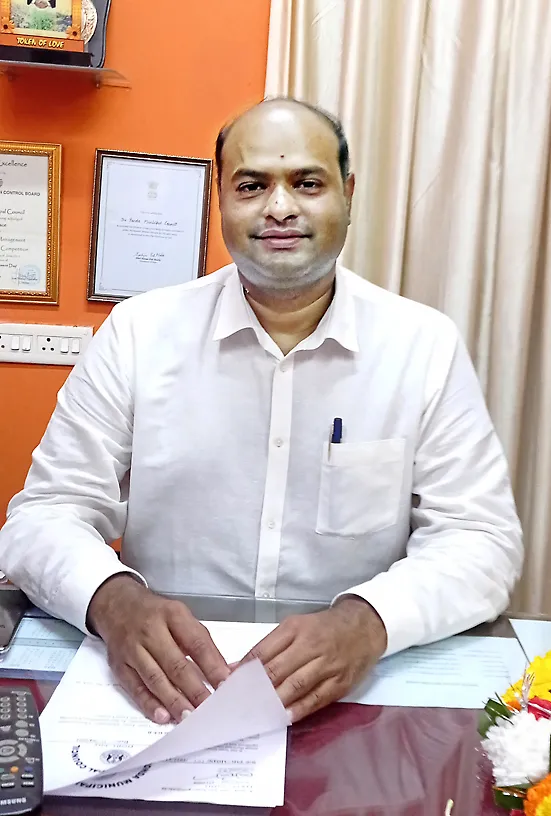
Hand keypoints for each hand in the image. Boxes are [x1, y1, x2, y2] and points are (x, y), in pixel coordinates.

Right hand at [87, 575, 229, 724]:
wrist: (116, 605)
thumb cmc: (156, 614)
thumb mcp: (181, 617)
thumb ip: (201, 642)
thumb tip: (223, 671)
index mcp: (173, 615)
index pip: (197, 643)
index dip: (212, 665)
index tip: (225, 685)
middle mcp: (151, 631)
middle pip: (176, 664)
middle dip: (194, 689)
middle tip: (209, 708)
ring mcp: (132, 649)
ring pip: (155, 679)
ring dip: (174, 700)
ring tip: (190, 717)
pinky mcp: (119, 665)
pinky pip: (135, 688)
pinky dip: (149, 703)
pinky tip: (163, 715)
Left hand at [238, 597, 386, 722]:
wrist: (364, 627)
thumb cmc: (324, 627)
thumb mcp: (296, 626)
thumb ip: (269, 646)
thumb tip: (238, 667)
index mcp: (295, 628)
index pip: (264, 651)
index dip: (245, 669)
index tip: (229, 684)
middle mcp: (311, 646)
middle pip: (278, 670)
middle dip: (256, 689)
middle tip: (238, 704)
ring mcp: (327, 665)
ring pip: (296, 686)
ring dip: (274, 701)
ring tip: (257, 713)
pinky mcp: (340, 683)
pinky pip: (316, 699)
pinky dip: (299, 710)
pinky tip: (284, 717)